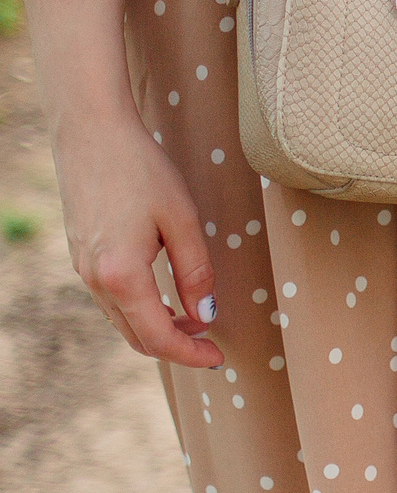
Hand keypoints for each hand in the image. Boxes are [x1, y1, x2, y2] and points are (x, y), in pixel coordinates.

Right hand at [54, 113, 221, 368]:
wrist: (91, 134)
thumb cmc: (141, 170)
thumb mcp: (182, 220)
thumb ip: (195, 272)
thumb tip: (206, 315)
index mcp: (121, 276)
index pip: (158, 337)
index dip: (190, 354)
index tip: (218, 359)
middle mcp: (96, 280)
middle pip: (137, 336)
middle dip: (176, 346)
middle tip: (212, 345)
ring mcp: (84, 269)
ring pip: (122, 320)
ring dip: (159, 328)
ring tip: (197, 319)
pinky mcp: (82, 256)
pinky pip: (113, 300)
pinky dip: (141, 310)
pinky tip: (167, 299)